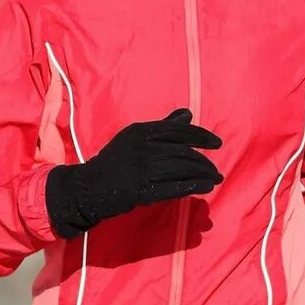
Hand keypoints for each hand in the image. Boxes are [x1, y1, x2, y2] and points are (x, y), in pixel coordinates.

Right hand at [46, 109, 222, 237]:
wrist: (88, 187)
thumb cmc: (115, 161)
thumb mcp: (135, 138)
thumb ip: (162, 126)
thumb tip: (187, 114)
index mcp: (141, 131)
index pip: (179, 131)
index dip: (201, 136)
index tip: (216, 143)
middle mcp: (141, 147)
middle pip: (182, 152)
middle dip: (203, 161)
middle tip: (215, 170)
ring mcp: (140, 169)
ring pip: (180, 169)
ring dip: (202, 174)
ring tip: (215, 179)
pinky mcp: (140, 190)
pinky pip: (172, 187)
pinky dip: (192, 187)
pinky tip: (204, 187)